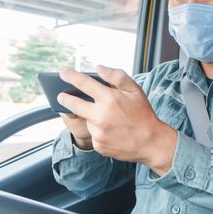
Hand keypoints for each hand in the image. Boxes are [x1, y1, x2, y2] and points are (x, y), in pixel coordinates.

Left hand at [57, 66, 177, 175]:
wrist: (151, 142)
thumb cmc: (143, 114)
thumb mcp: (135, 90)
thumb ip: (116, 76)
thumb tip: (99, 68)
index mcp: (109, 99)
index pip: (83, 83)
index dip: (71, 76)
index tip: (63, 72)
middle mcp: (100, 116)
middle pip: (73, 104)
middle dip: (65, 98)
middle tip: (62, 95)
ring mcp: (98, 132)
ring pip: (87, 120)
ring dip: (91, 117)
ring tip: (110, 120)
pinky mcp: (98, 145)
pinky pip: (93, 135)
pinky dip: (99, 131)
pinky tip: (112, 131)